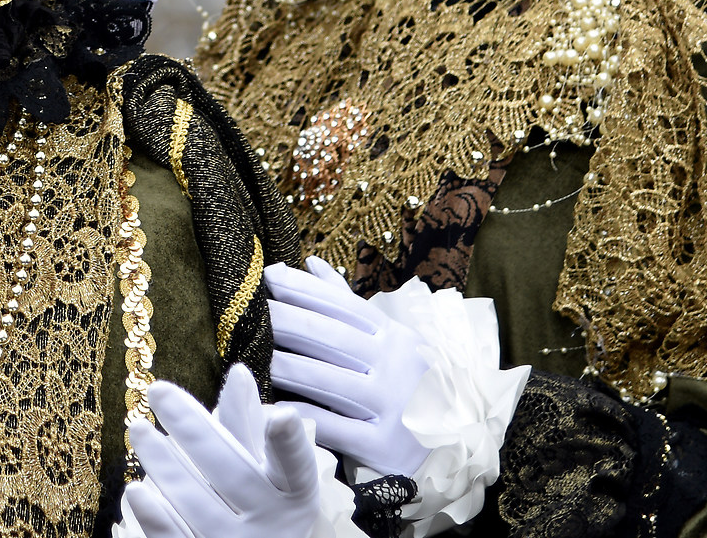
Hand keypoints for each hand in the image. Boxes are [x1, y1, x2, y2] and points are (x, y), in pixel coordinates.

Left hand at [115, 363, 360, 537]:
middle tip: (157, 390)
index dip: (289, 444)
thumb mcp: (262, 471)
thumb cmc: (256, 507)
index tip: (282, 414)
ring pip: (197, 503)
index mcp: (293, 495)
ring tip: (138, 428)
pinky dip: (156, 517)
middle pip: (231, 472)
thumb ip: (247, 425)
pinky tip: (135, 489)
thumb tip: (238, 372)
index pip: (295, 466)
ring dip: (164, 464)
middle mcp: (273, 524)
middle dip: (192, 429)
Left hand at [266, 255, 431, 480]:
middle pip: (330, 337)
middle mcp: (393, 365)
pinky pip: (333, 427)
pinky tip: (272, 408)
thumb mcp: (389, 340)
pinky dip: (301, 416)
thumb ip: (347, 304)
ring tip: (251, 354)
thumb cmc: (410, 384)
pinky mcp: (382, 444)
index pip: (342, 306)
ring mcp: (390, 404)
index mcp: (393, 335)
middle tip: (250, 312)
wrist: (457, 444)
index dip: (304, 289)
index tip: (268, 276)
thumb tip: (311, 262)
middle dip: (286, 321)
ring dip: (285, 365)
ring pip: (327, 380)